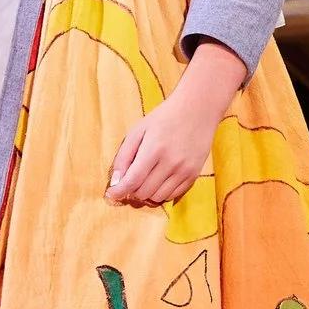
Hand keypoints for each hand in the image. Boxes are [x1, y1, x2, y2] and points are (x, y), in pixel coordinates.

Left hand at [105, 41, 247, 206]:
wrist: (197, 111)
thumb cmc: (163, 118)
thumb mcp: (138, 131)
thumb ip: (124, 156)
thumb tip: (116, 182)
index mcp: (153, 150)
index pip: (133, 181)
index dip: (119, 191)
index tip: (111, 194)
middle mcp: (171, 163)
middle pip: (144, 192)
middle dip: (131, 191)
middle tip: (128, 183)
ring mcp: (184, 170)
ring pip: (158, 197)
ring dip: (146, 194)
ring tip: (143, 181)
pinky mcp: (194, 174)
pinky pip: (173, 195)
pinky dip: (161, 193)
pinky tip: (157, 182)